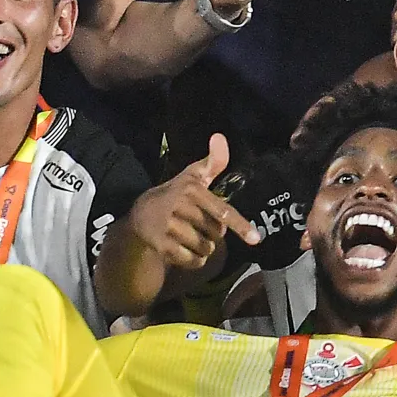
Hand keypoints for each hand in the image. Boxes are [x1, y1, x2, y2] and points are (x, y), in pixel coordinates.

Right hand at [125, 134, 258, 273]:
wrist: (140, 214)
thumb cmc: (176, 193)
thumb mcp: (193, 175)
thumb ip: (213, 161)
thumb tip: (219, 136)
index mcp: (192, 190)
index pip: (222, 212)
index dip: (241, 226)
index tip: (256, 239)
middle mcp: (179, 208)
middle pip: (216, 233)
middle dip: (214, 235)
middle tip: (201, 226)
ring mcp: (169, 228)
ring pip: (205, 248)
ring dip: (204, 248)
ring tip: (192, 237)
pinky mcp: (161, 246)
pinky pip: (191, 260)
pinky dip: (195, 260)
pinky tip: (187, 251)